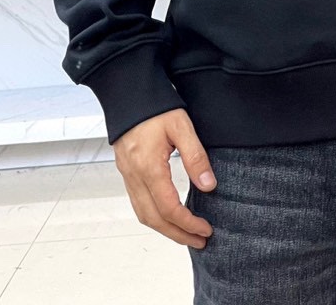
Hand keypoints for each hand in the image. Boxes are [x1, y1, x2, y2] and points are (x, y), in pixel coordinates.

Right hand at [113, 108, 215, 248]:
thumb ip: (195, 156)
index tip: (206, 229)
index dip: (188, 223)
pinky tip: (168, 215)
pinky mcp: (127, 171)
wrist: (129, 94)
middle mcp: (134, 176)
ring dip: (164, 229)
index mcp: (148, 167)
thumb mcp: (182, 126)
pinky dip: (154, 216)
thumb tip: (208, 185)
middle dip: (177, 234)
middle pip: (153, 218)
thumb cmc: (156, 107)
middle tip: (199, 240)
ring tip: (186, 234)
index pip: (168, 207)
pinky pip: (138, 202)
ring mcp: (127, 175)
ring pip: (143, 214)